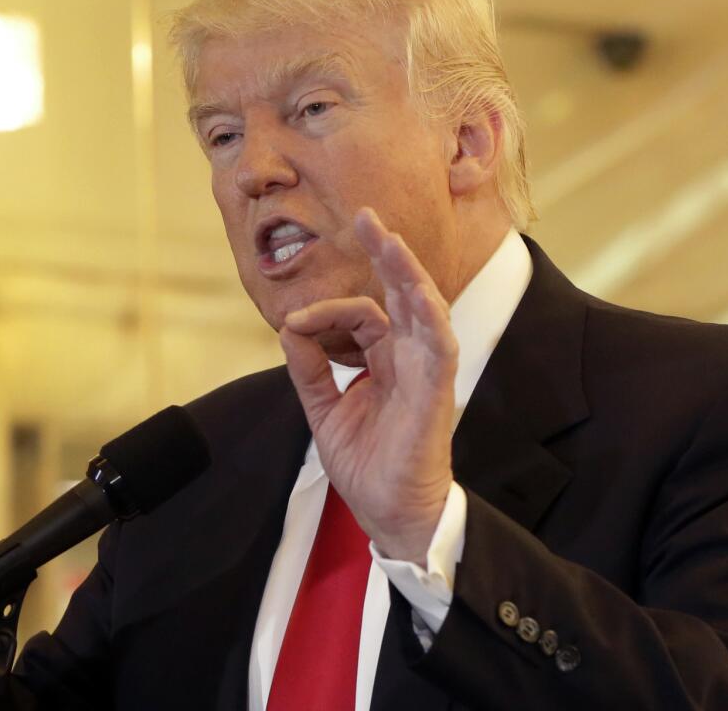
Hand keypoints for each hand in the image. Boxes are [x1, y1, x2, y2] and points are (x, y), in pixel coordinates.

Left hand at [279, 208, 456, 565]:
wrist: (387, 511)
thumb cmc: (367, 462)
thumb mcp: (324, 408)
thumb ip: (308, 367)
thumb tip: (289, 328)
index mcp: (384, 359)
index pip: (359, 313)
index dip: (324, 312)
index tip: (291, 325)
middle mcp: (408, 357)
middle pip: (401, 293)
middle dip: (385, 253)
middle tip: (365, 215)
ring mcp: (425, 370)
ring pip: (422, 307)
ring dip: (406, 271)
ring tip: (388, 238)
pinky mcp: (436, 390)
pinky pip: (438, 345)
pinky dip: (428, 316)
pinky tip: (416, 292)